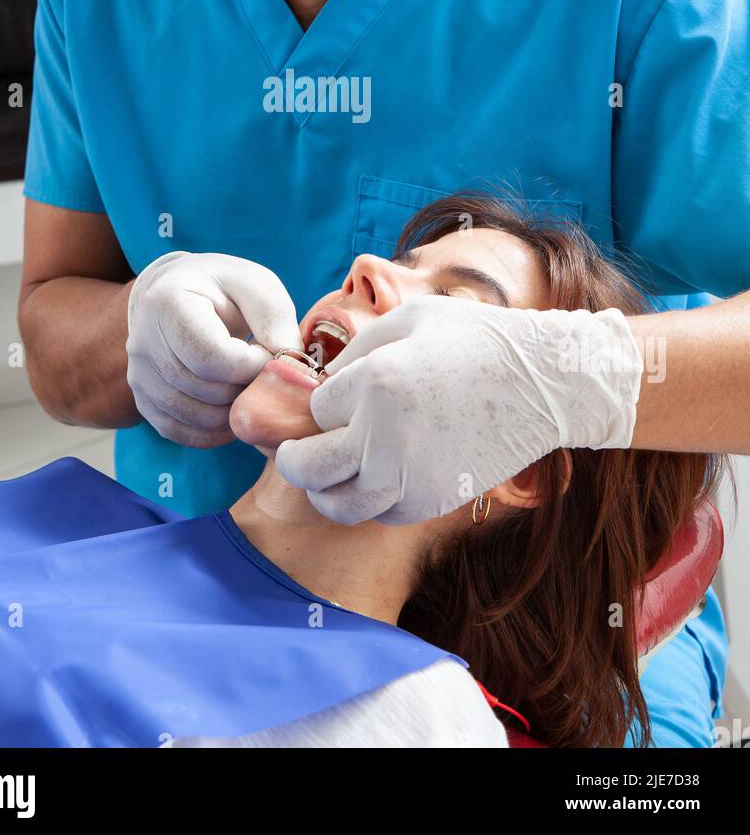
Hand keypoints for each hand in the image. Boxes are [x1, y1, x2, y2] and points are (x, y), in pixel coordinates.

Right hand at [126, 252, 301, 447]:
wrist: (177, 293)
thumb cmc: (220, 287)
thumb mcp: (253, 283)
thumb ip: (273, 316)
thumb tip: (288, 363)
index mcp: (168, 303)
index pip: (212, 357)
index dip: (252, 364)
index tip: (266, 352)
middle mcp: (143, 342)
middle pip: (206, 390)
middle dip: (246, 388)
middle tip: (261, 371)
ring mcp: (139, 375)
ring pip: (196, 417)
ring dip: (234, 411)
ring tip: (248, 385)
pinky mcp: (144, 401)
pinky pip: (181, 432)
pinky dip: (214, 431)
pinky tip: (232, 409)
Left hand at [275, 295, 642, 524]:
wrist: (541, 382)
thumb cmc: (475, 340)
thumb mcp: (410, 319)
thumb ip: (359, 349)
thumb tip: (326, 382)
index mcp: (373, 383)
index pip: (317, 409)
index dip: (326, 404)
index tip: (341, 398)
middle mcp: (383, 436)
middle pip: (310, 468)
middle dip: (295, 461)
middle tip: (293, 457)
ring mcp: (408, 475)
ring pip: (340, 504)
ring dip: (325, 494)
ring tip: (323, 483)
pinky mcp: (434, 500)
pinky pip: (382, 514)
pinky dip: (370, 503)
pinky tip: (374, 484)